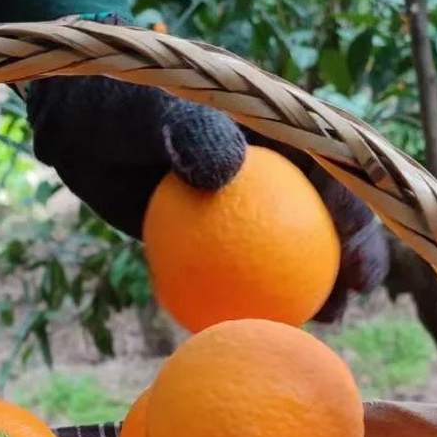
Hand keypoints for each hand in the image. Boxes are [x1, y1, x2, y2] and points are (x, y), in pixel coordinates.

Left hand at [25, 24, 389, 317]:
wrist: (79, 127)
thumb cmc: (116, 103)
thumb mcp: (148, 109)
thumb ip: (186, 128)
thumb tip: (226, 168)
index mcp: (274, 127)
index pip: (331, 168)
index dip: (354, 212)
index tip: (357, 253)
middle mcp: (273, 167)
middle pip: (324, 215)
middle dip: (349, 257)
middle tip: (347, 301)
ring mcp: (247, 203)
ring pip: (290, 250)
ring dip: (308, 288)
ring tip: (317, 325)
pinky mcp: (216, 233)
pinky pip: (239, 272)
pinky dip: (248, 300)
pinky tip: (249, 333)